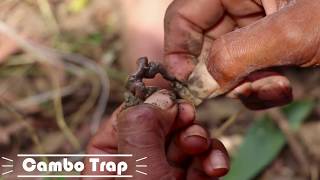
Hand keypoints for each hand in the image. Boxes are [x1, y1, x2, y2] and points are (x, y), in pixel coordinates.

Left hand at [84, 90, 228, 178]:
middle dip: (177, 121)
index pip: (120, 122)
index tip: (166, 98)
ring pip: (183, 142)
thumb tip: (159, 96)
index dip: (144, 105)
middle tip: (188, 117)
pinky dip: (212, 159)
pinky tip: (216, 165)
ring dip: (198, 138)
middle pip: (157, 127)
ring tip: (201, 145)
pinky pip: (201, 161)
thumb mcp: (138, 174)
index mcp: (109, 165)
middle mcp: (136, 167)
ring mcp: (164, 174)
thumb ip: (141, 130)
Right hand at [164, 0, 319, 108]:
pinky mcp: (267, 38)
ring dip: (242, 83)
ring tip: (272, 86)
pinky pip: (246, 65)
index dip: (177, 49)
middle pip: (202, 40)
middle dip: (216, 74)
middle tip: (232, 93)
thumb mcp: (294, 31)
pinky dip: (258, 83)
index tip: (185, 82)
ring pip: (224, 59)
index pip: (183, 14)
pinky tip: (280, 85)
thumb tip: (206, 79)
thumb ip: (239, 53)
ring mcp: (254, 20)